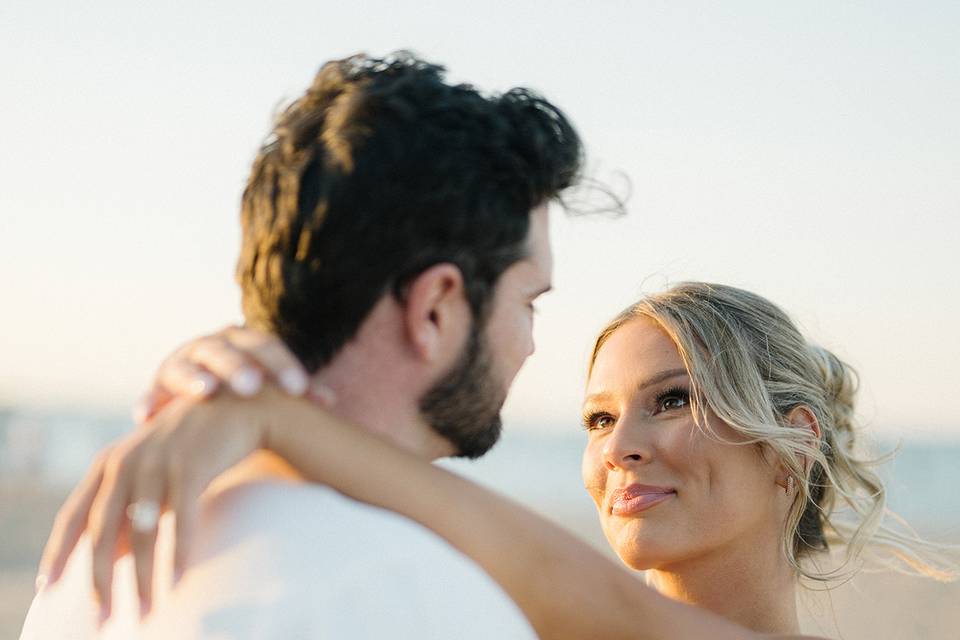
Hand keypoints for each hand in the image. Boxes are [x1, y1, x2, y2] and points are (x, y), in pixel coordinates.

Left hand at [37, 391, 282, 622]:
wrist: (240, 406)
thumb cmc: (194, 444)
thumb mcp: (152, 472)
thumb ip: (127, 508)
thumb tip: (108, 559)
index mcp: (110, 462)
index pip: (73, 514)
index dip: (58, 552)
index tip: (46, 589)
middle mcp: (128, 460)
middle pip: (102, 531)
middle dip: (100, 579)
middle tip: (103, 617)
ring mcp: (160, 461)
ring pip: (142, 532)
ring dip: (143, 577)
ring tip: (147, 611)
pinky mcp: (194, 464)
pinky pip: (183, 520)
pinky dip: (178, 553)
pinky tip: (177, 580)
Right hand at [133, 326, 324, 422]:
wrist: (203, 386)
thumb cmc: (248, 389)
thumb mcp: (269, 384)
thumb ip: (296, 392)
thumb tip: (328, 401)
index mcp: (243, 341)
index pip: (266, 346)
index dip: (282, 365)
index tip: (298, 389)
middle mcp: (210, 346)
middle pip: (225, 352)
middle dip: (238, 367)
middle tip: (252, 387)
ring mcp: (180, 362)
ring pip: (186, 366)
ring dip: (195, 378)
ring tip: (207, 393)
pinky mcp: (157, 386)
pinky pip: (151, 394)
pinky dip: (149, 402)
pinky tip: (146, 417)